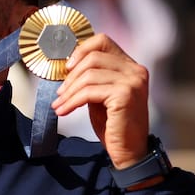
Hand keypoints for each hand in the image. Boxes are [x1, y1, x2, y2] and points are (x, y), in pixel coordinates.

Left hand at [52, 34, 150, 167]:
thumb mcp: (101, 95)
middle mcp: (136, 71)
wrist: (129, 152)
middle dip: (71, 76)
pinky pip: (89, 92)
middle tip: (59, 92)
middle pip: (93, 57)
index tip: (67, 67)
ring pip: (89, 75)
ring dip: (69, 91)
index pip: (103, 41)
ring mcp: (132, 82)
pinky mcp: (125, 95)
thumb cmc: (113, 125)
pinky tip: (64, 111)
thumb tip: (67, 65)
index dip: (81, 50)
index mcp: (132, 67)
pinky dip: (72, 101)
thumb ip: (92, 78)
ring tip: (59, 104)